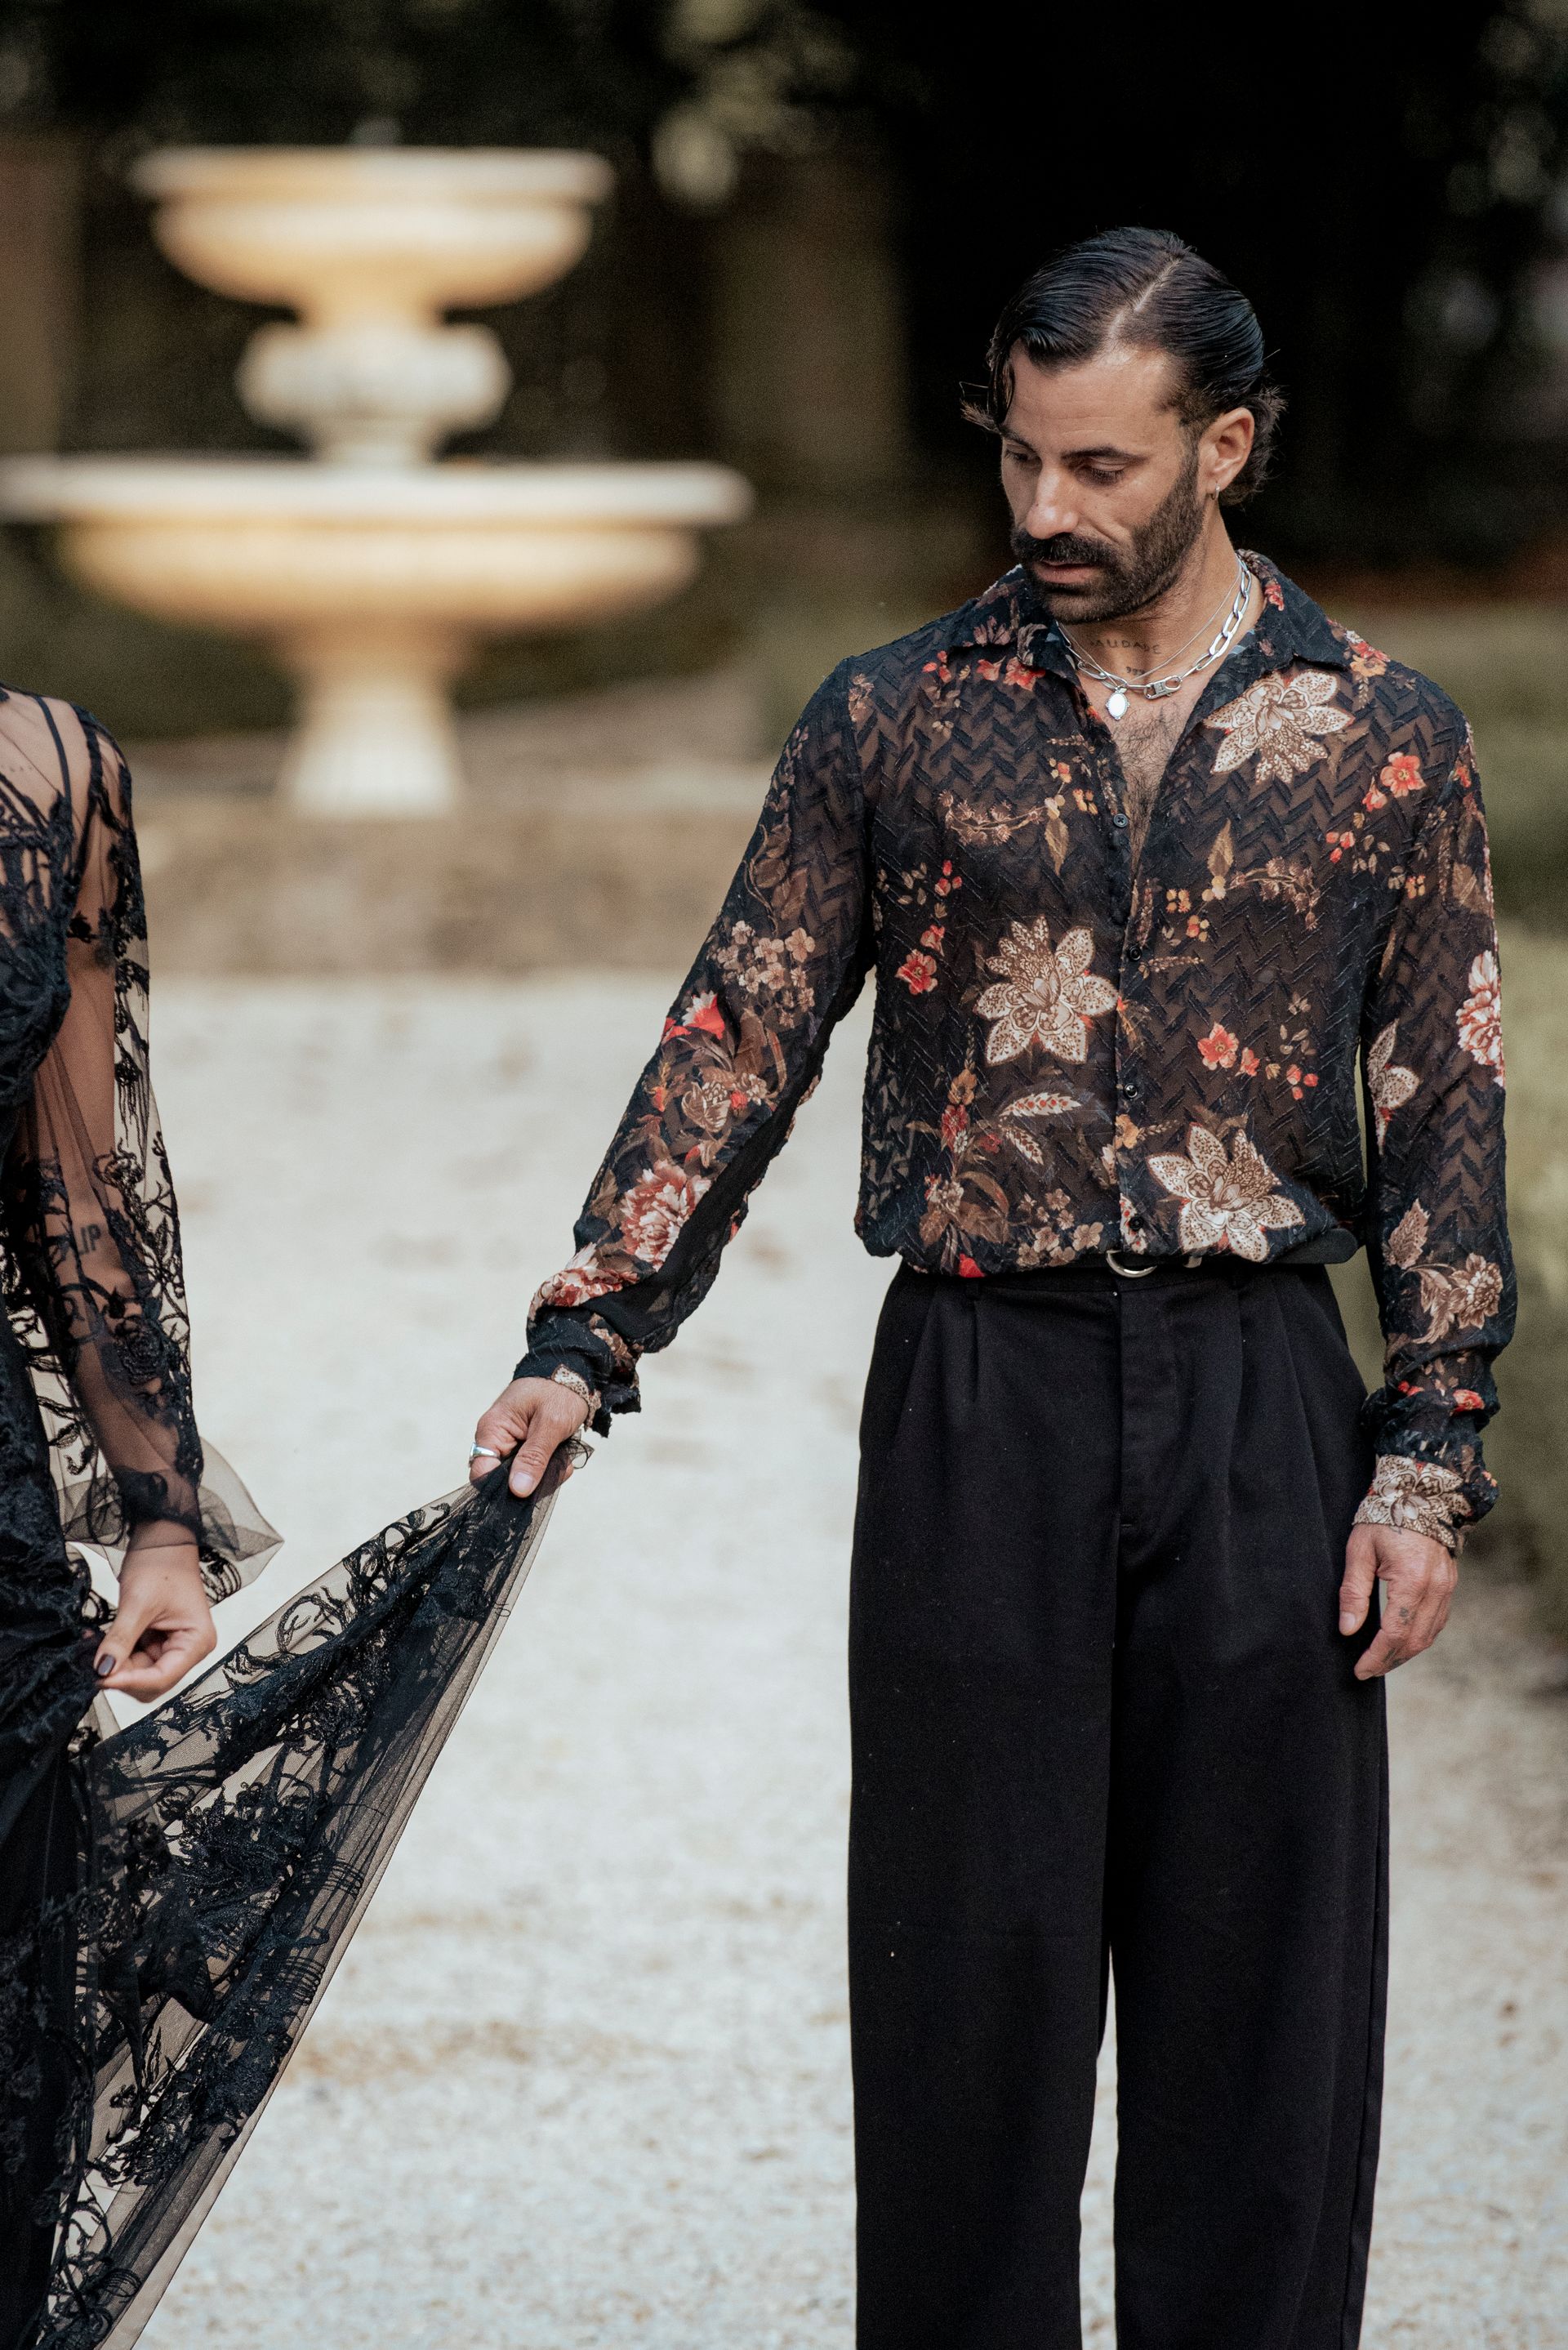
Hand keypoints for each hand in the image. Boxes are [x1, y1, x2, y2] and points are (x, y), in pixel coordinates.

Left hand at [94, 1533, 216, 1698]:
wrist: (162, 1540)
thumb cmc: (162, 1563)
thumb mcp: (138, 1603)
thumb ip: (120, 1640)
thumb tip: (103, 1670)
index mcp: (197, 1641)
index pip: (162, 1677)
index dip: (130, 1680)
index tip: (101, 1676)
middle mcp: (189, 1648)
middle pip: (152, 1681)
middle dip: (123, 1675)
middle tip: (94, 1663)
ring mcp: (173, 1645)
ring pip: (140, 1673)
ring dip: (116, 1665)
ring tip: (93, 1647)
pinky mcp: (158, 1641)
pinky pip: (134, 1659)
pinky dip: (115, 1654)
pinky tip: (98, 1642)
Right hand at [470, 1377, 589, 1497]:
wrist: (572, 1372)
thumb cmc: (558, 1391)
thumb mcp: (551, 1425)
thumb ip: (534, 1458)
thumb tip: (517, 1490)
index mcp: (492, 1430)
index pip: (481, 1473)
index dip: (501, 1489)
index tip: (528, 1491)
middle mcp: (494, 1439)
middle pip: (501, 1480)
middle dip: (532, 1481)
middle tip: (558, 1470)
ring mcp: (508, 1444)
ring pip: (519, 1477)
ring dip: (544, 1474)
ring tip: (563, 1459)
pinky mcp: (521, 1447)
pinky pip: (530, 1468)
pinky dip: (547, 1468)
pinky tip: (562, 1457)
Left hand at [1338, 1522, 1457, 1679]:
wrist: (1419, 1493)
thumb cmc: (1383, 1516)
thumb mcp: (1359, 1550)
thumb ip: (1354, 1592)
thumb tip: (1348, 1630)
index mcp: (1412, 1580)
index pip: (1395, 1633)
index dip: (1376, 1656)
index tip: (1359, 1670)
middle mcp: (1435, 1588)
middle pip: (1414, 1640)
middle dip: (1389, 1660)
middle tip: (1366, 1671)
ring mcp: (1447, 1588)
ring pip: (1429, 1635)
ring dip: (1405, 1653)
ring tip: (1380, 1661)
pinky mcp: (1449, 1585)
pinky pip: (1437, 1622)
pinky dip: (1419, 1637)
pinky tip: (1401, 1642)